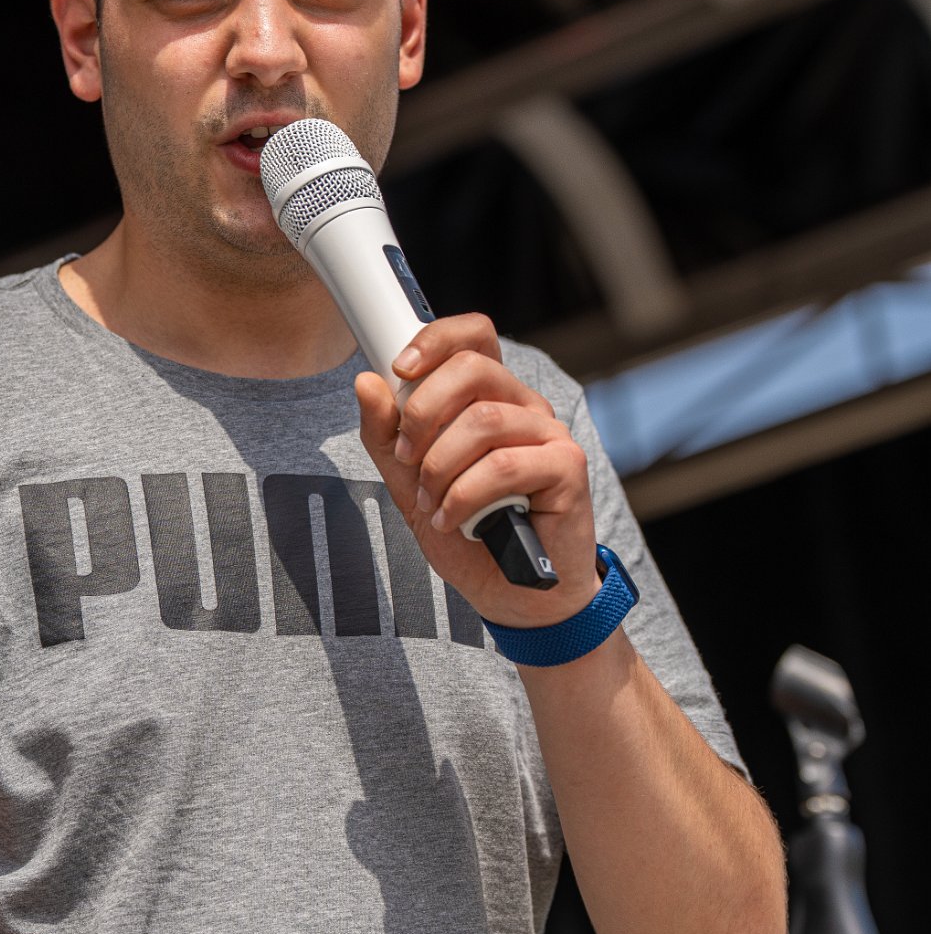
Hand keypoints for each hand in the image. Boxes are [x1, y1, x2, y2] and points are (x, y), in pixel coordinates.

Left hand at [355, 313, 600, 626]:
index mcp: (491, 397)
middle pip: (473, 369)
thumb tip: (366, 383)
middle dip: (422, 413)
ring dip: (440, 468)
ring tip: (432, 504)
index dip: (436, 339)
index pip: (474, 336)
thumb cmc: (471, 535)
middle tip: (406, 458)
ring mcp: (550, 434)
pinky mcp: (568, 466)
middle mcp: (525, 406)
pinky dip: (465, 496)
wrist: (514, 597)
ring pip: (483, 421)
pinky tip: (454, 520)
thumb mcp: (410, 484)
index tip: (399, 369)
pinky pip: (504, 465)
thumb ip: (386, 437)